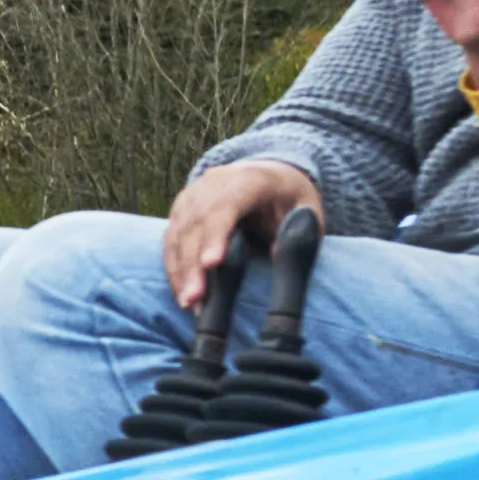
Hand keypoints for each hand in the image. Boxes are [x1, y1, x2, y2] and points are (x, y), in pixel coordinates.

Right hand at [161, 159, 324, 321]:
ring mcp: (193, 196)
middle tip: (195, 298)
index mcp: (248, 179)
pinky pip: (171, 241)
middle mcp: (214, 183)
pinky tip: (181, 293)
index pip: (226, 205)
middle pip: (196, 223)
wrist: (268, 175)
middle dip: (193, 263)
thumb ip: (298, 230)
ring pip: (178, 233)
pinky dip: (174, 268)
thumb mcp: (307, 208)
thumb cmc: (289, 197)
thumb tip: (276, 256)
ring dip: (180, 270)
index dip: (216, 234)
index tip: (212, 264)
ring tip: (188, 303)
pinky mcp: (181, 212)